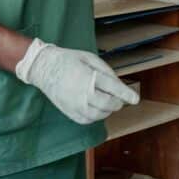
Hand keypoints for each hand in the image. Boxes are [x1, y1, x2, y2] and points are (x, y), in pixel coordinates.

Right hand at [15, 38, 138, 123]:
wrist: (43, 67)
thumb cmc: (68, 59)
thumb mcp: (90, 58)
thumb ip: (106, 71)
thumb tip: (118, 84)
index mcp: (88, 77)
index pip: (112, 88)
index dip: (126, 94)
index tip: (135, 99)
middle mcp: (81, 93)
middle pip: (107, 104)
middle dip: (117, 103)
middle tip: (119, 99)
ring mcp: (74, 104)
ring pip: (98, 115)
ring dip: (107, 110)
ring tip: (107, 102)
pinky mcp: (68, 111)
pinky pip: (87, 120)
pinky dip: (95, 116)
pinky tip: (96, 108)